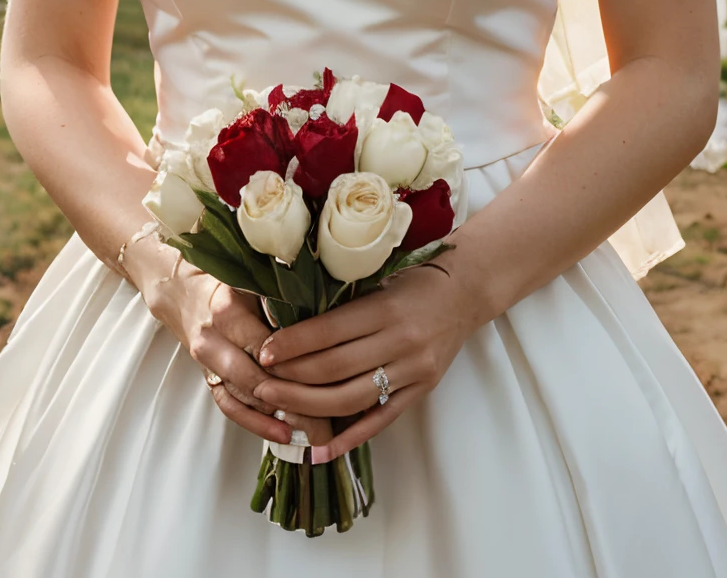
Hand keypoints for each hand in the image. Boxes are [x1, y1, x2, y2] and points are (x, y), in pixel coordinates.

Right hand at [146, 262, 331, 449]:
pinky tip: (281, 433)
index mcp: (227, 310)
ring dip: (276, 416)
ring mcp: (207, 362)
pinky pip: (229, 406)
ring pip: (243, 396)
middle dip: (290, 398)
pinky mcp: (207, 377)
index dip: (296, 364)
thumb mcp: (250, 277)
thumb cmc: (224, 279)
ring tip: (310, 430)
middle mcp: (213, 339)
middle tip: (325, 413)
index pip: (265, 346)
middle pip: (254, 377)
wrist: (180, 289)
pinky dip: (255, 423)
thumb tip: (322, 318)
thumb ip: (278, 296)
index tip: (327, 378)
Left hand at [251, 265, 475, 462]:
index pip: (330, 332)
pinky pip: (380, 420)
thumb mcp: (379, 277)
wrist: (466, 291)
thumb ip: (343, 302)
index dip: (293, 344)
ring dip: (309, 407)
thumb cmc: (414, 277)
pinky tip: (319, 450)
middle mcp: (401, 342)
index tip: (265, 351)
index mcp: (386, 308)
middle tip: (260, 382)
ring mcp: (413, 371)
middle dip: (292, 379)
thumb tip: (287, 320)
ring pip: (352, 399)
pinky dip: (349, 439)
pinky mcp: (420, 391)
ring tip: (277, 405)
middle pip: (335, 369)